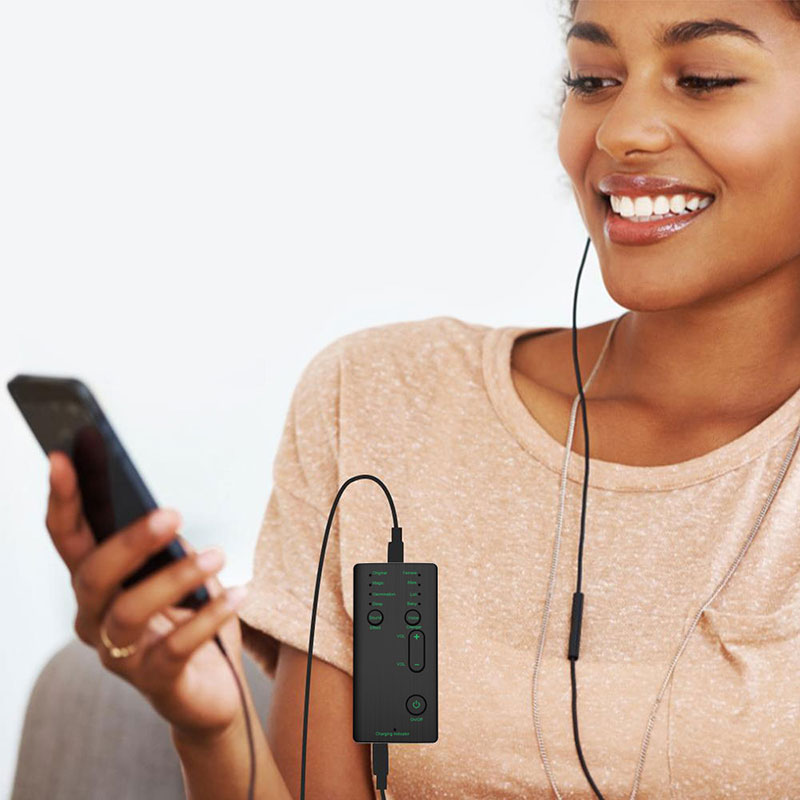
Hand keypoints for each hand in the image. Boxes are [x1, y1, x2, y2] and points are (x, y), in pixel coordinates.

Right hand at [45, 450, 249, 740]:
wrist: (212, 689)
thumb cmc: (188, 620)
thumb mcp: (178, 574)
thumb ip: (165, 547)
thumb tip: (165, 514)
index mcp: (97, 585)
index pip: (68, 538)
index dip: (62, 500)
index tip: (63, 458)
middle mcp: (95, 620)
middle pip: (92, 577)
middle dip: (129, 543)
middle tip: (172, 514)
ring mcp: (121, 655)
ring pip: (129, 613)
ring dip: (175, 579)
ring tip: (216, 555)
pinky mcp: (155, 681)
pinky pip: (177, 647)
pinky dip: (209, 617)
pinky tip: (238, 593)